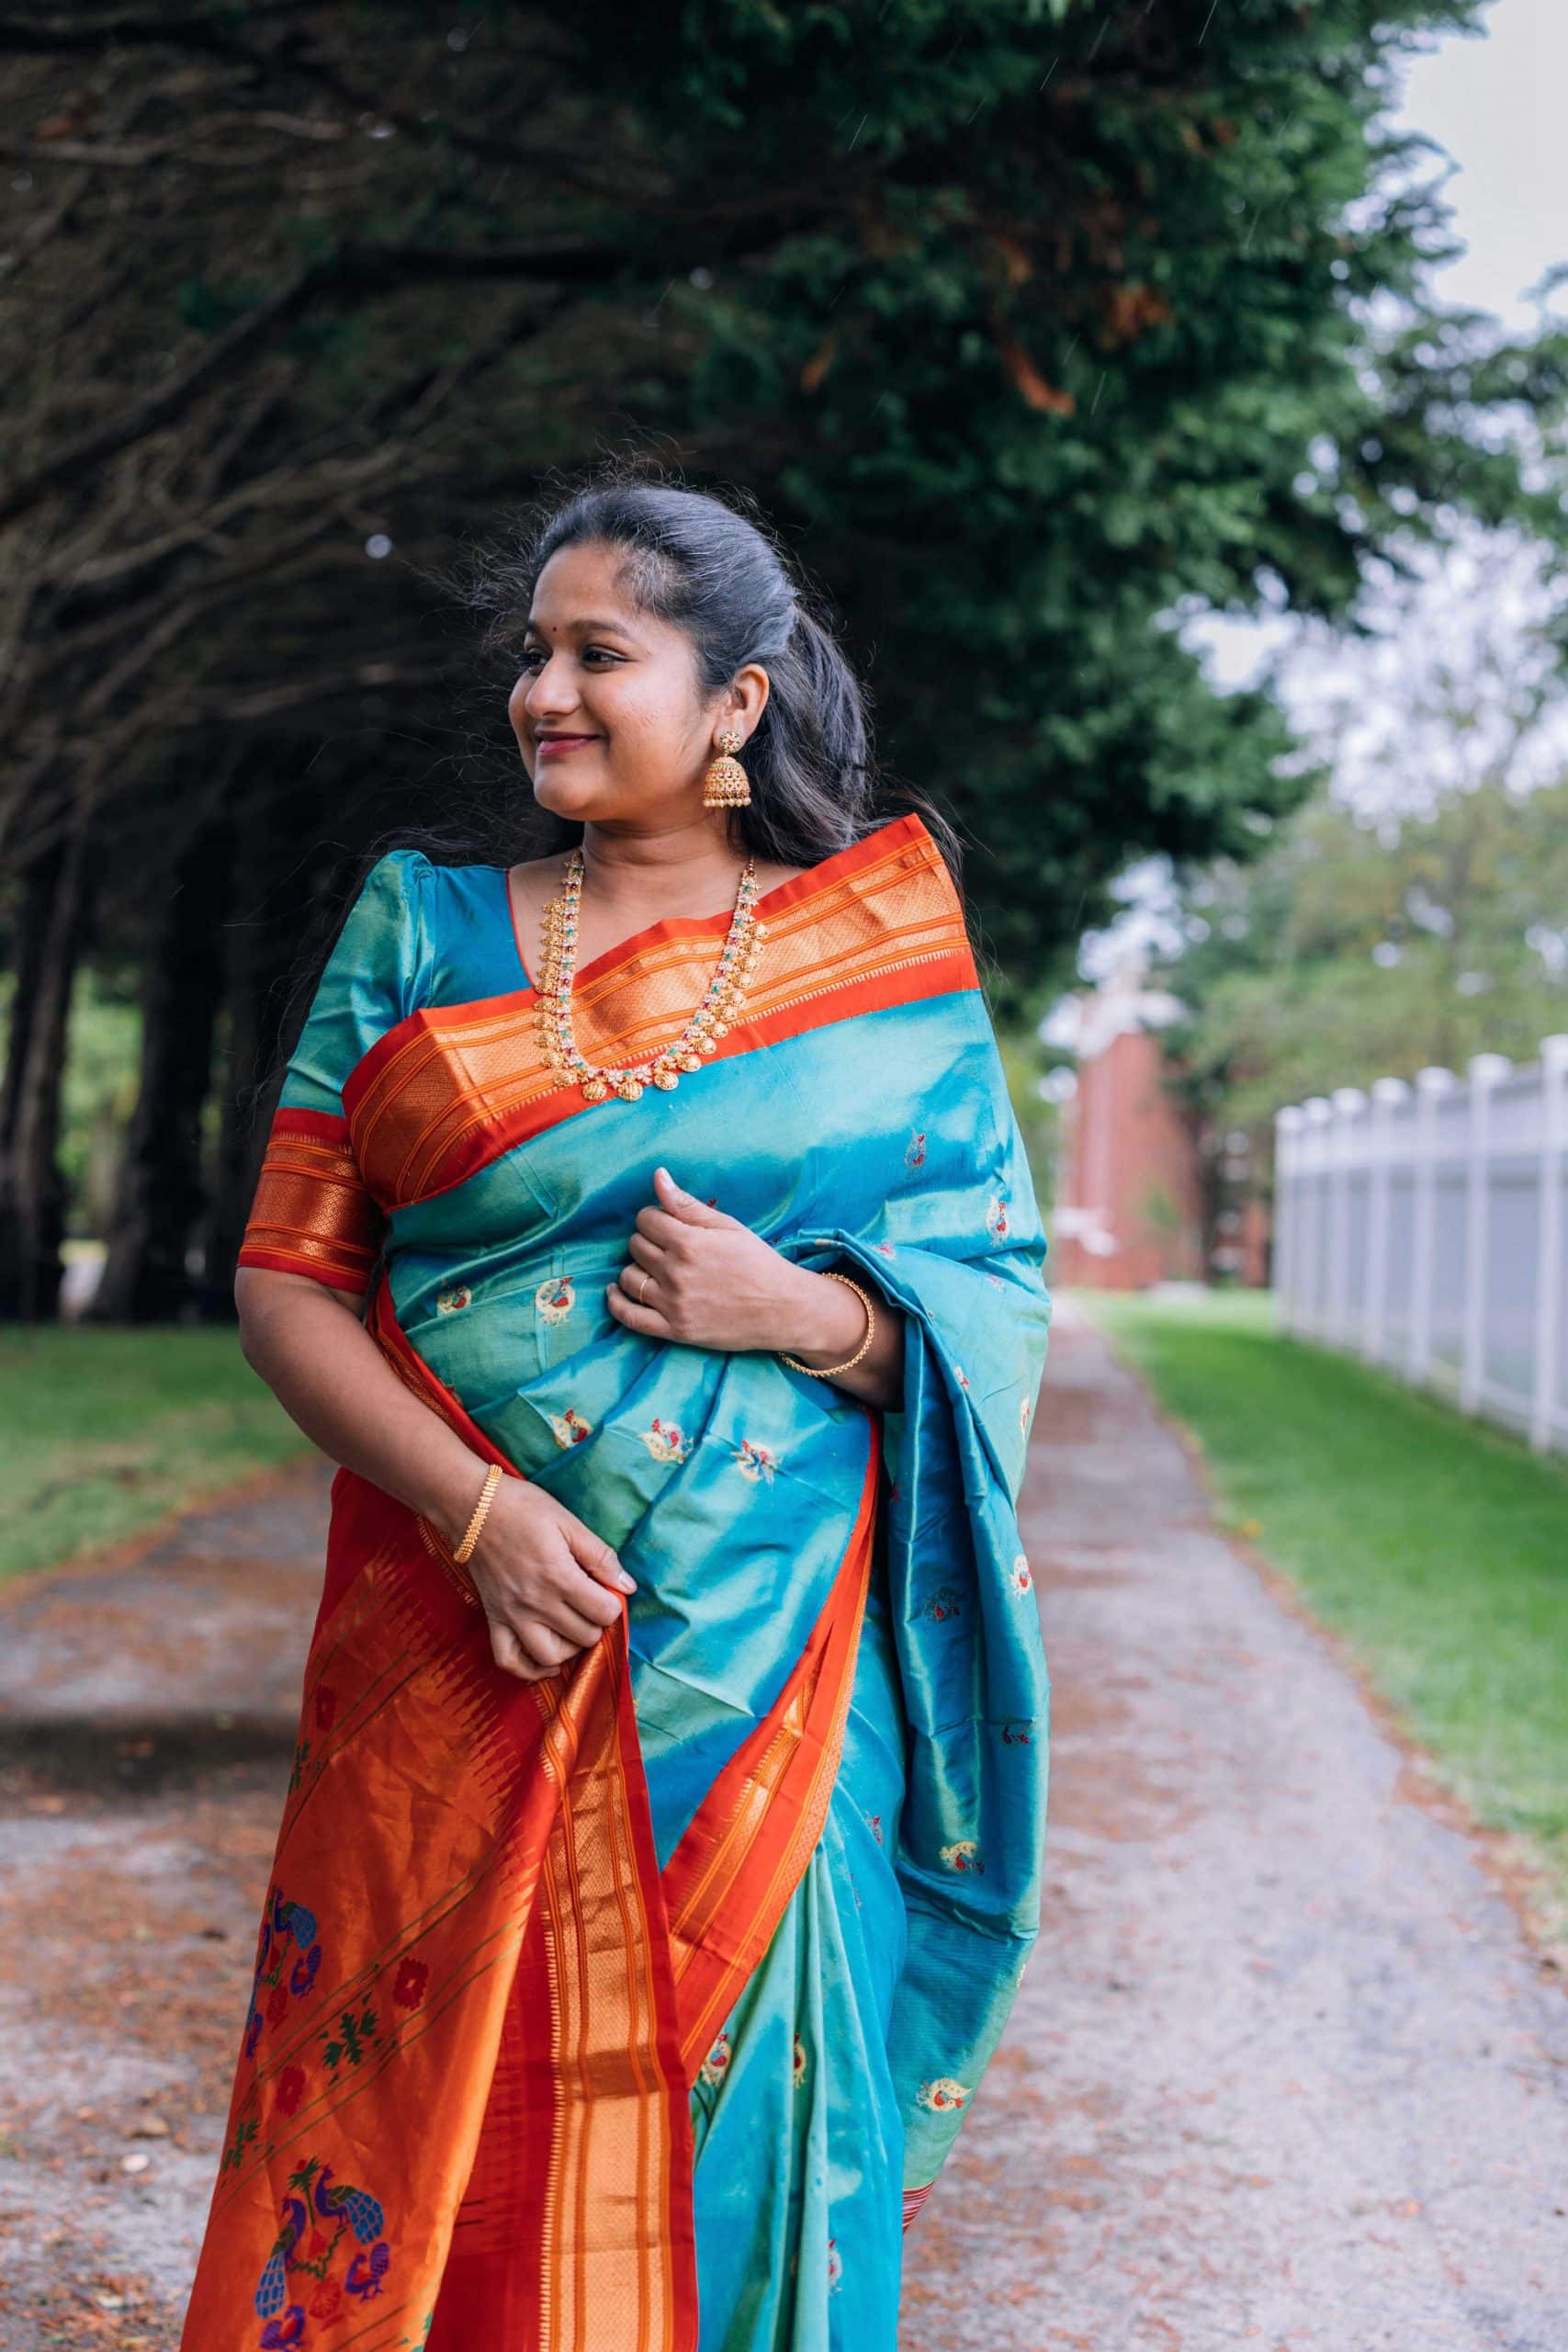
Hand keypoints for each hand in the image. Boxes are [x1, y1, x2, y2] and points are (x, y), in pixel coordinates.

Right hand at [458, 1475, 635, 1682]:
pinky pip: (509, 1661)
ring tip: (573, 1626)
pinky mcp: (493, 1619)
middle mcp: (536, 1604)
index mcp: (559, 1577)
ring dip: (570, 1647)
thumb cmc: (522, 1508)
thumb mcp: (568, 1523)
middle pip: (584, 1637)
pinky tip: (548, 1661)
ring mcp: (512, 1616)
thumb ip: (600, 1556)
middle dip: (596, 1622)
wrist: (471, 1507)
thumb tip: (627, 1586)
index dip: (613, 1604)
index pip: (604, 1613)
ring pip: (551, 1656)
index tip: (606, 1590)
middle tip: (591, 1603)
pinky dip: (530, 1670)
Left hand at [606, 1165, 819, 1353]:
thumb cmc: (758, 1263)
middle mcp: (675, 1272)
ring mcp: (673, 1303)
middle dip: (647, 1241)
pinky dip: (616, 1302)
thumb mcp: (727, 1226)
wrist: (782, 1308)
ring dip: (635, 1269)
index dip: (654, 1218)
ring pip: (628, 1277)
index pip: (645, 1220)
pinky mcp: (674, 1330)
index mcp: (689, 1242)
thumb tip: (658, 1176)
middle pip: (635, 1246)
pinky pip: (628, 1316)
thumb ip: (688, 1204)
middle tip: (667, 1247)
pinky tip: (616, 1291)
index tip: (666, 1224)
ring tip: (652, 1269)